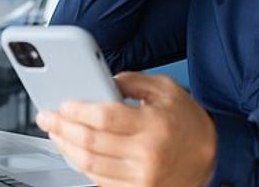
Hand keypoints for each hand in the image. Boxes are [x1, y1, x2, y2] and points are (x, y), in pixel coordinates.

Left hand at [36, 73, 216, 186]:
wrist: (212, 157)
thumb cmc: (187, 122)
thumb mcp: (165, 89)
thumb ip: (131, 81)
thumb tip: (100, 81)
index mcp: (152, 125)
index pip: (103, 118)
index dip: (76, 110)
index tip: (62, 104)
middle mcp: (146, 155)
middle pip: (90, 143)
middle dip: (61, 128)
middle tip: (46, 117)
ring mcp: (141, 178)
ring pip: (89, 165)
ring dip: (65, 148)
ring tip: (55, 134)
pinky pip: (99, 181)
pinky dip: (81, 167)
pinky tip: (73, 152)